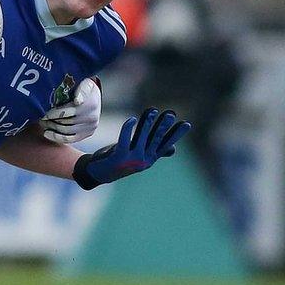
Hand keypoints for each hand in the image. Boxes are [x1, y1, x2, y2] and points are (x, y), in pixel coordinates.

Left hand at [41, 77, 100, 143]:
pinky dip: (57, 137)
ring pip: (66, 131)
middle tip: (40, 118)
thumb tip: (77, 101)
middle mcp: (92, 118)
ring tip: (43, 123)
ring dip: (52, 128)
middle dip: (51, 121)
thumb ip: (81, 91)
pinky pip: (70, 139)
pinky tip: (47, 133)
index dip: (54, 113)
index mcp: (91, 105)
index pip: (68, 112)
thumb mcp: (84, 85)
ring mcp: (90, 127)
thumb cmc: (84, 89)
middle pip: (66, 122)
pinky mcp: (86, 134)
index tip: (44, 112)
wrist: (94, 97)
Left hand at [72, 107, 190, 189]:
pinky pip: (125, 140)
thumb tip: (173, 149)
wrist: (98, 173)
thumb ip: (155, 151)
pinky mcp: (119, 157)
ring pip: (141, 138)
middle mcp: (143, 160)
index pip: (165, 144)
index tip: (187, 124)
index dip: (175, 134)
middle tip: (171, 113)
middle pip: (155, 140)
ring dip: (147, 123)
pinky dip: (128, 129)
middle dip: (163, 126)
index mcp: (150, 159)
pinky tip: (132, 119)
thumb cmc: (120, 161)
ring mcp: (131, 160)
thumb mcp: (139, 157)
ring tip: (153, 110)